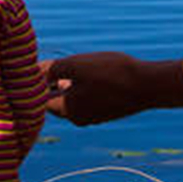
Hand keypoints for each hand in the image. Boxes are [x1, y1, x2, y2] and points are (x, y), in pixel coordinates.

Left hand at [42, 51, 159, 125]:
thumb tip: (34, 73)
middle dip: (58, 81)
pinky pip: (91, 99)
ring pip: (76, 99)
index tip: (48, 65)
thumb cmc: (111, 73)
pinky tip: (100, 73)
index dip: (40, 81)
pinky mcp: (109, 112)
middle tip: (66, 62)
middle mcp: (80, 118)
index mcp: (68, 110)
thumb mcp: (77, 65)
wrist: (148, 85)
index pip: (42, 99)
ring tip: (84, 65)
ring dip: (74, 83)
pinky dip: (90, 87)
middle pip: (58, 100)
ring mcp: (96, 116)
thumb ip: (52, 69)